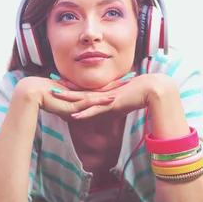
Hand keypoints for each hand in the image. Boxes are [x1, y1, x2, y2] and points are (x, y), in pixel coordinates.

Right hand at [14, 76, 129, 120]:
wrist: (33, 92)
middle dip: (120, 82)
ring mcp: (79, 97)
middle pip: (105, 87)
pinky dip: (101, 101)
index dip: (114, 83)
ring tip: (128, 84)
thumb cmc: (46, 98)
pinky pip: (90, 102)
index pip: (102, 88)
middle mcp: (83, 92)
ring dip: (115, 89)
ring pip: (101, 93)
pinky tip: (112, 99)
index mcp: (83, 92)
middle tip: (134, 75)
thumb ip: (73, 107)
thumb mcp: (64, 104)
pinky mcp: (74, 102)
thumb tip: (78, 112)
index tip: (126, 78)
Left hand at [51, 73, 175, 118]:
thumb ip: (117, 104)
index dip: (73, 87)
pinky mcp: (112, 104)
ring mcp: (107, 98)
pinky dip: (85, 113)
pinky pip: (96, 110)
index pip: (85, 90)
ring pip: (84, 99)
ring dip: (70, 98)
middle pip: (81, 92)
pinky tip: (74, 116)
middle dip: (66, 90)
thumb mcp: (125, 99)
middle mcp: (104, 93)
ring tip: (55, 97)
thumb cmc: (141, 93)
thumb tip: (113, 107)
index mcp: (105, 91)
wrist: (152, 88)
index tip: (60, 85)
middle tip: (51, 86)